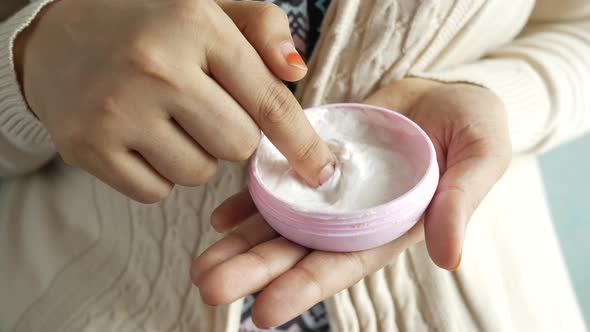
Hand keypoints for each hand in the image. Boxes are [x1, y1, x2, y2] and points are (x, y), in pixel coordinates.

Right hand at [14, 0, 333, 202]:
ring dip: (196, 156)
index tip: (322, 172)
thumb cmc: (148, 24)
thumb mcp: (207, 6)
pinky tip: (141, 138)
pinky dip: (160, 174)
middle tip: (204, 110)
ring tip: (167, 119)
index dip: (302, 143)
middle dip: (233, 136)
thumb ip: (262, 26)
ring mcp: (117, 109)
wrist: (56, 36)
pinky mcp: (88, 147)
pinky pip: (156, 192)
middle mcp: (156, 65)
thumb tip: (297, 72)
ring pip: (199, 174)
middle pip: (239, 146)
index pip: (268, 101)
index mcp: (195, 24)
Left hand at [191, 78, 510, 327]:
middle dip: (255, 270)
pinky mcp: (315, 159)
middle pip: (297, 250)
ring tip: (202, 263)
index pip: (342, 264)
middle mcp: (352, 217)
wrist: (444, 93)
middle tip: (210, 286)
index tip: (264, 311)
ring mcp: (330, 190)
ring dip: (240, 243)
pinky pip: (278, 182)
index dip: (304, 288)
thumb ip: (462, 203)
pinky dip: (248, 200)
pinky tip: (219, 216)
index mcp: (388, 227)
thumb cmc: (472, 128)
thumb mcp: (480, 158)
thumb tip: (449, 257)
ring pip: (279, 221)